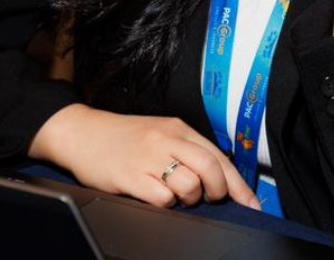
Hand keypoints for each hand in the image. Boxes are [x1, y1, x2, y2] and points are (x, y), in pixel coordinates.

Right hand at [29, 104, 261, 209]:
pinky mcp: (130, 176)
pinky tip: (155, 196)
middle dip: (219, 191)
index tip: (252, 205)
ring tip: (176, 194)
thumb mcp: (160, 133)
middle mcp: (166, 140)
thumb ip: (187, 150)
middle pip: (211, 168)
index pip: (220, 157)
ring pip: (190, 185)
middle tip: (211, 199)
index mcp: (178, 129)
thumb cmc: (123, 137)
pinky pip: (162, 198)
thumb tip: (220, 179)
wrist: (82, 133)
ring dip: (190, 198)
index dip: (239, 186)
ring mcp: (148, 158)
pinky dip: (165, 203)